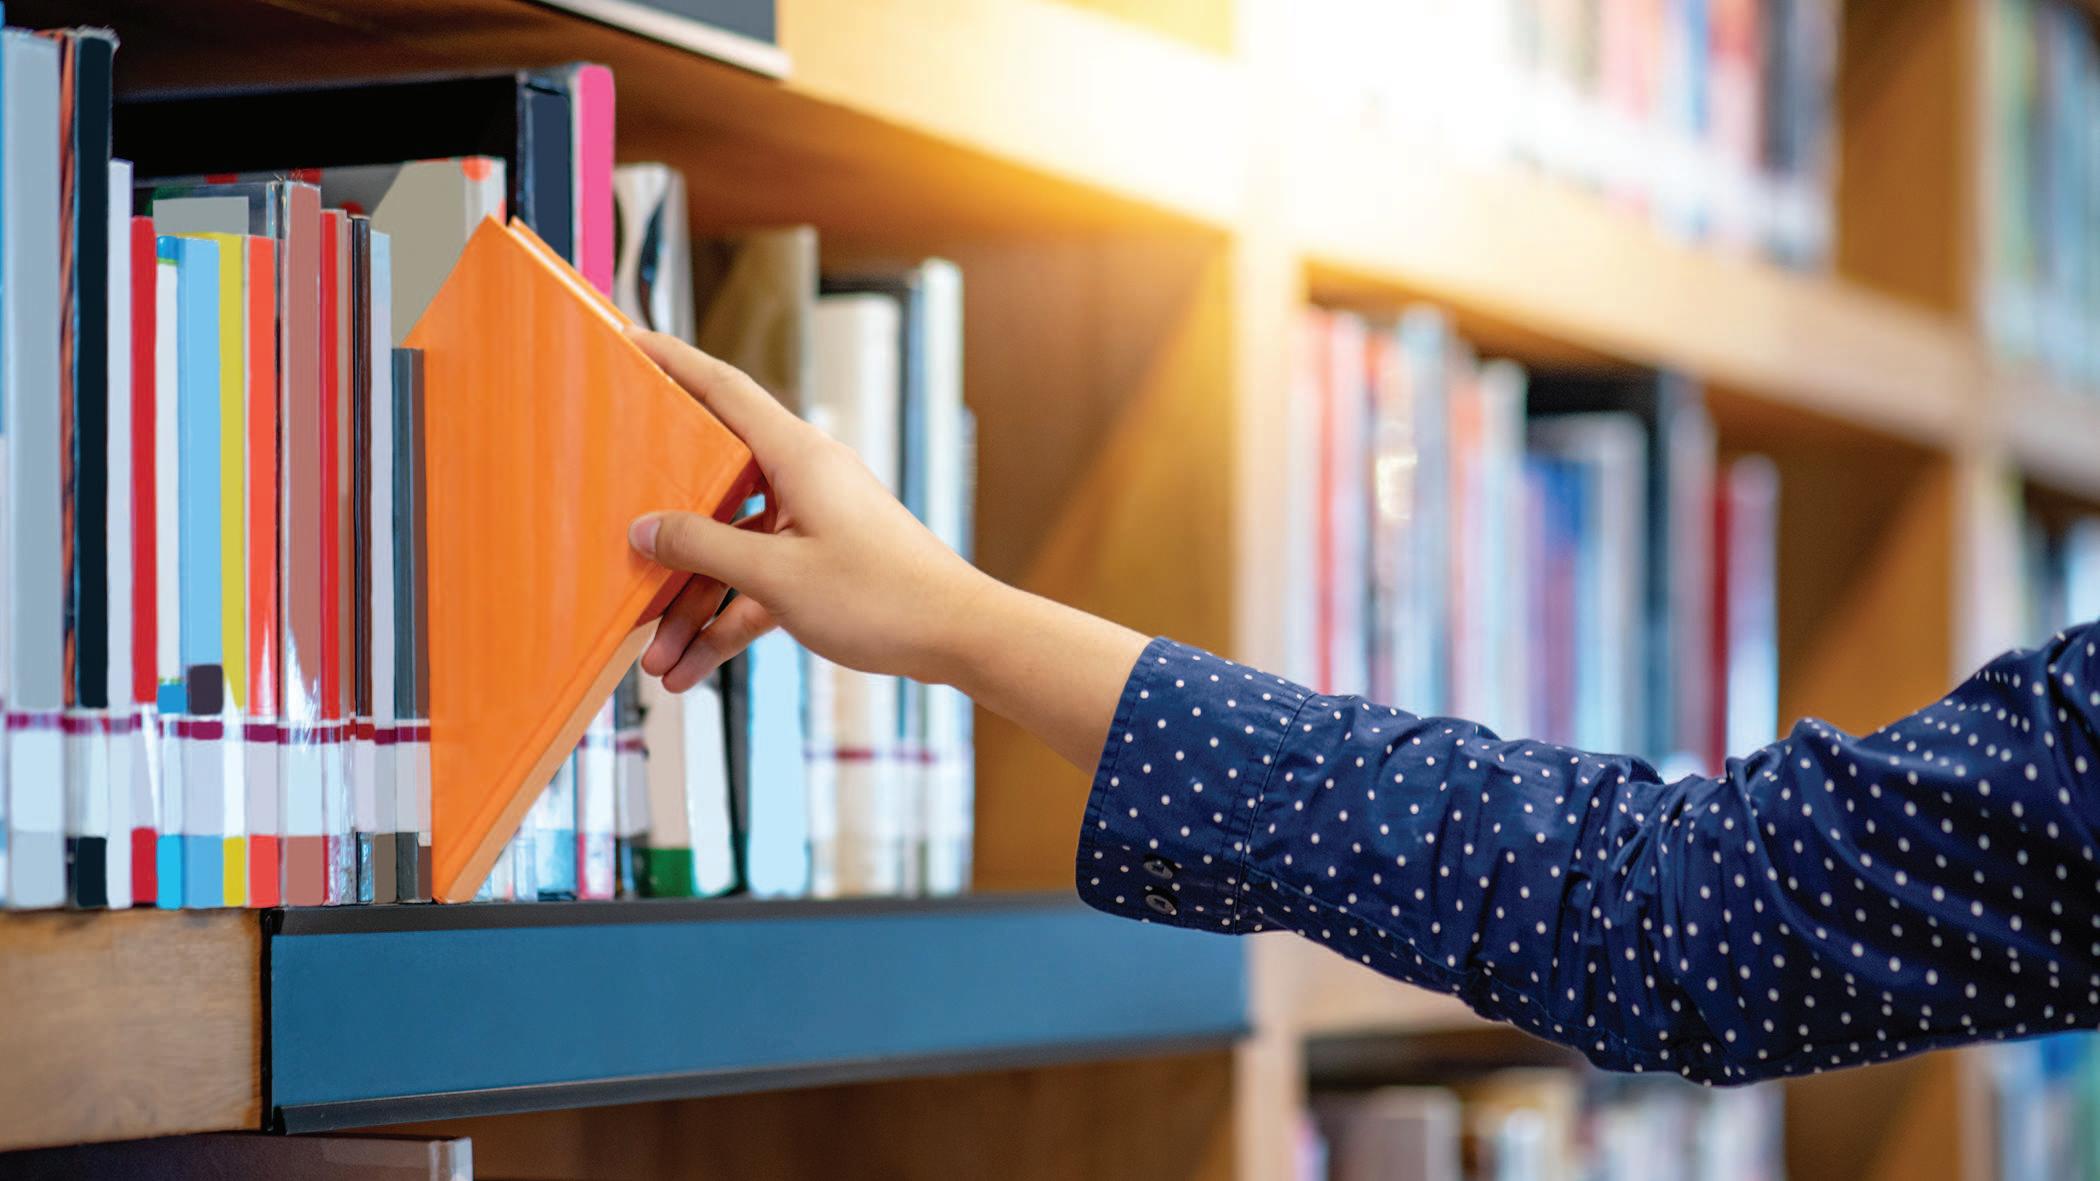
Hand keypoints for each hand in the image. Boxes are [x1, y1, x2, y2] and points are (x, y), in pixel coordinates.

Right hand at [626, 329, 1147, 772]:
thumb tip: (646, 529)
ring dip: (693, 606)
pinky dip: (727, 622)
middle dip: (664, 538)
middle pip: (713, 487)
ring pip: (733, 553)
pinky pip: (759, 586)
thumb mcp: (777, 575)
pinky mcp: (822, 566)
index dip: (675, 362)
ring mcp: (813, 524)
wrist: (959, 638)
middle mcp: (804, 480)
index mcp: (797, 456)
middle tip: (616, 546)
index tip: (631, 341)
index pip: (724, 390)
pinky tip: (692, 667)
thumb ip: (704, 548)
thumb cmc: (884, 597)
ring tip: (656, 658)